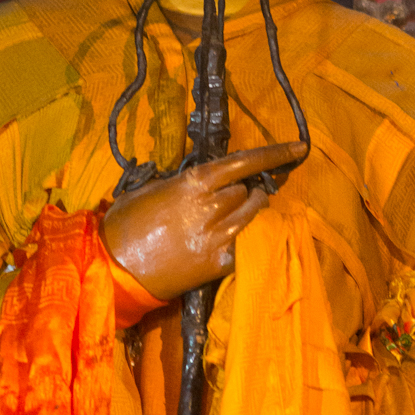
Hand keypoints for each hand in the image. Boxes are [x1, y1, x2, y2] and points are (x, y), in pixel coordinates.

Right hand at [100, 141, 305, 301]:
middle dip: (246, 189)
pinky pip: (243, 244)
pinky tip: (230, 239)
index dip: (274, 154)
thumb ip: (183, 182)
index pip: (243, 163)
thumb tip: (205, 179)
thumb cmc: (126, 223)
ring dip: (250, 209)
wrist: (114, 267)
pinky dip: (241, 238)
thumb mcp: (151, 189)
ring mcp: (217, 237)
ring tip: (240, 210)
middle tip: (239, 192)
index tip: (300, 147)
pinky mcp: (218, 263)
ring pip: (251, 215)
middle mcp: (211, 207)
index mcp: (194, 183)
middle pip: (247, 190)